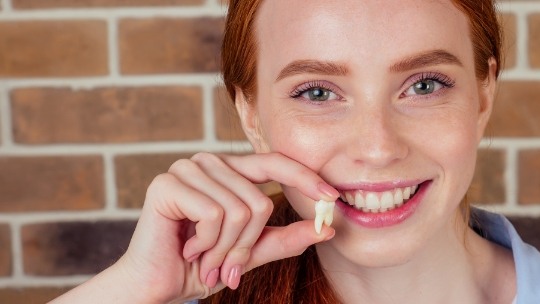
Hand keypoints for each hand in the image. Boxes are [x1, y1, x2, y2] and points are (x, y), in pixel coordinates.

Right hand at [115, 152, 338, 302]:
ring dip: (225, 249)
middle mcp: (210, 163)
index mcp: (230, 171)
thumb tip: (327, 228)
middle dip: (246, 245)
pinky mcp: (168, 183)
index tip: (333, 198)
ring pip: (239, 210)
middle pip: (259, 200)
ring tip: (204, 258)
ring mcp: (187, 169)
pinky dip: (208, 243)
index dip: (306, 178)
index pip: (276, 163)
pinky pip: (214, 214)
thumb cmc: (201, 266)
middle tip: (226, 266)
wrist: (157, 285)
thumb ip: (286, 238)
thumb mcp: (251, 252)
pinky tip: (188, 247)